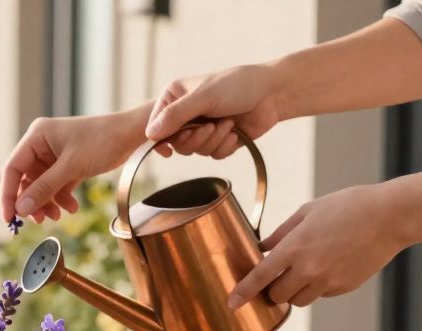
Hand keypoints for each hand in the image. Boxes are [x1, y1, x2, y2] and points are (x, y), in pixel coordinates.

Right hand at [0, 108, 148, 222]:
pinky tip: (72, 207)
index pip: (12, 168)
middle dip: (32, 202)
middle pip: (25, 180)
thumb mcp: (72, 166)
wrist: (132, 134)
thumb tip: (20, 209)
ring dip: (46, 203)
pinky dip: (60, 199)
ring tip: (55, 216)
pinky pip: (55, 186)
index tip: (9, 218)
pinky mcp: (67, 164)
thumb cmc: (103, 141)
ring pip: (40, 186)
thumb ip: (44, 188)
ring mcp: (54, 155)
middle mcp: (41, 144)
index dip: (8, 194)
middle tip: (37, 220)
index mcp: (36, 136)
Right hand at [146, 64, 284, 158]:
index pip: (156, 126)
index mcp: (175, 98)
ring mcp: (201, 127)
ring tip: (228, 124)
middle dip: (195, 139)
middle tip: (210, 127)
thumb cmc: (237, 86)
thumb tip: (150, 134)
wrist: (271, 94)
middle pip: (175, 143)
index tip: (168, 148)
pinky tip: (235, 133)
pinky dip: (224, 146)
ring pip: (194, 151)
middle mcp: (185, 114)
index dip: (162, 139)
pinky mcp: (218, 139)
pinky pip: (212, 155)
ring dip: (213, 141)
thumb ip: (175, 115)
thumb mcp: (203, 97)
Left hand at [228, 185, 405, 308]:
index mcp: (294, 248)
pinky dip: (318, 287)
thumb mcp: (308, 212)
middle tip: (276, 276)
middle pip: (277, 295)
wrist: (390, 216)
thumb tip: (261, 248)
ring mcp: (328, 281)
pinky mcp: (345, 286)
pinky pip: (322, 295)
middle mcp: (309, 269)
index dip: (242, 292)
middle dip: (272, 289)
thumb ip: (281, 233)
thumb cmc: (347, 207)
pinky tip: (329, 266)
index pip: (259, 278)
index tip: (231, 304)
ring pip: (299, 300)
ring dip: (294, 291)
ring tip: (303, 271)